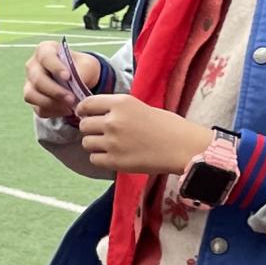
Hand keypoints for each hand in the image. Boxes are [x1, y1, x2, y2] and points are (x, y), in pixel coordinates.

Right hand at [24, 40, 88, 119]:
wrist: (79, 81)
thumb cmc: (81, 67)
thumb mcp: (87, 65)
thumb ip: (82, 72)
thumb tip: (75, 84)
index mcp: (45, 50)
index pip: (46, 57)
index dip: (55, 67)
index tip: (67, 77)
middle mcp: (33, 66)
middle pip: (37, 79)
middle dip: (55, 91)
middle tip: (72, 98)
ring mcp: (29, 83)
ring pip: (31, 95)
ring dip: (51, 103)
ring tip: (70, 107)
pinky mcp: (32, 99)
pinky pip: (37, 108)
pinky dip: (53, 112)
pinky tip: (66, 110)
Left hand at [74, 96, 210, 177]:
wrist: (182, 146)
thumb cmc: (167, 125)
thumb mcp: (140, 106)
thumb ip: (118, 109)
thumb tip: (97, 113)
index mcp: (121, 103)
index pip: (87, 104)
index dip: (82, 110)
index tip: (83, 114)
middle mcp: (113, 121)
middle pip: (83, 125)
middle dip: (90, 129)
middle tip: (101, 133)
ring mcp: (112, 142)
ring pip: (86, 143)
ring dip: (94, 144)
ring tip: (109, 145)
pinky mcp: (114, 161)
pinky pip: (93, 159)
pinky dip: (100, 158)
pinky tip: (113, 156)